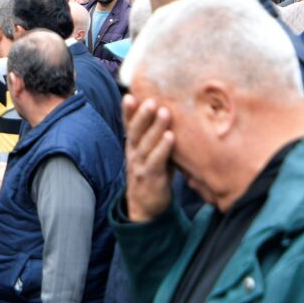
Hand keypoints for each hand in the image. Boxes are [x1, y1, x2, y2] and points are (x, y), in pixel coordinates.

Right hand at [123, 95, 174, 221]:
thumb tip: (175, 113)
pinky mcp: (149, 177)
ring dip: (155, 127)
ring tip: (164, 112)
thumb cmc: (154, 174)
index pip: (128, 125)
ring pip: (145, 143)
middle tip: (151, 99)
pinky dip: (163, 148)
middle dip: (142, 114)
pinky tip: (171, 137)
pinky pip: (156, 160)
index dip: (128, 111)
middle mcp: (133, 153)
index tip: (129, 95)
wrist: (146, 207)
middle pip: (135, 131)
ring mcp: (139, 165)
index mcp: (133, 145)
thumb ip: (158, 137)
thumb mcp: (152, 153)